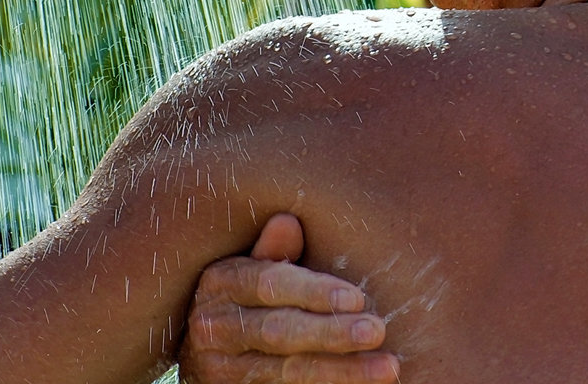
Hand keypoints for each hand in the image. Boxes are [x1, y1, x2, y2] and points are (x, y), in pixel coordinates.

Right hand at [179, 214, 399, 383]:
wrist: (201, 351)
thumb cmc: (239, 298)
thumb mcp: (246, 268)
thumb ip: (270, 251)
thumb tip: (288, 220)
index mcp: (221, 283)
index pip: (269, 285)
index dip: (314, 291)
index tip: (356, 298)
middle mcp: (215, 327)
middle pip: (279, 331)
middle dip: (331, 333)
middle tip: (376, 331)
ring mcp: (221, 369)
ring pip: (287, 372)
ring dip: (340, 371)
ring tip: (386, 367)